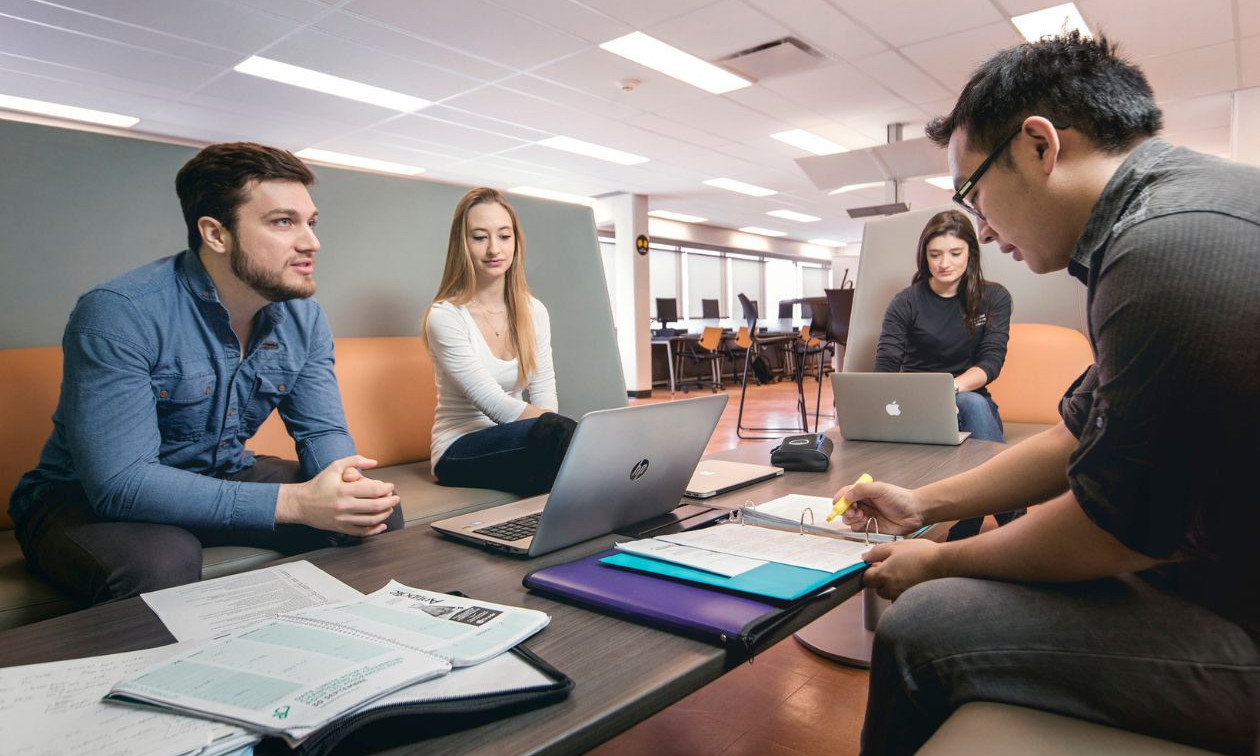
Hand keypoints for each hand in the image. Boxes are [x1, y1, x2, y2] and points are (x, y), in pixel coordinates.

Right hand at [276, 455, 399, 536]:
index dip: (386, 489)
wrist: (301, 503)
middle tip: (395, 498)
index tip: (390, 486)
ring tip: (390, 508)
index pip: (373, 490)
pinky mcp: (341, 528)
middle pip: (375, 506)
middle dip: (390, 502)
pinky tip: (381, 524)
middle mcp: (344, 506)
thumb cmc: (319, 483)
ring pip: (371, 520)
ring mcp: (343, 519)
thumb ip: (355, 461)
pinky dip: (374, 530)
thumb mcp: (335, 467)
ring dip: (384, 514)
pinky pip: (362, 532)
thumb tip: (375, 462)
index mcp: (344, 490)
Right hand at [836, 480, 924, 535]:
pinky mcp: (869, 527)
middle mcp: (863, 504)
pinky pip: (856, 528)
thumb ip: (862, 489)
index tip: (839, 503)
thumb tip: (847, 495)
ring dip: (852, 518)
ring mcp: (865, 515)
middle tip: (853, 510)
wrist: (914, 512)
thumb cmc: (901, 498)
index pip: (845, 494)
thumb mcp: (880, 489)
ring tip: (862, 515)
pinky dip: (857, 526)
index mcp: (864, 492)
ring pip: (848, 519)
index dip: (840, 499)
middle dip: (845, 510)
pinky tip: (865, 522)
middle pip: (844, 508)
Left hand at [862, 539, 946, 599]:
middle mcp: (891, 588)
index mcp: (884, 575)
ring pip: (890, 594)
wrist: (944, 564)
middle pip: (878, 589)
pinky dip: (904, 591)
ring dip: (892, 587)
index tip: (875, 566)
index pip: (866, 579)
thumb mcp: (896, 546)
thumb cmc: (921, 553)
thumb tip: (865, 557)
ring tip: (904, 573)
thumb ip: (877, 552)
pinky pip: (903, 597)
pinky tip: (912, 580)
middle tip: (891, 568)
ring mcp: (902, 595)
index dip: (869, 572)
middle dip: (881, 580)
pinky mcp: (913, 599)